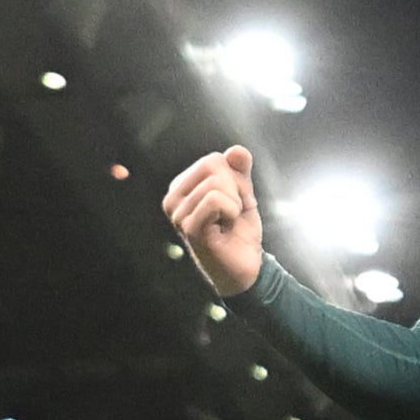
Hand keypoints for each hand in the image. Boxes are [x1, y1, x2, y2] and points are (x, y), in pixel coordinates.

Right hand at [163, 147, 264, 295]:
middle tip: (232, 213)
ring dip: (234, 204)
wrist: (246, 269)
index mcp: (183, 187)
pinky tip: (224, 228)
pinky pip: (216, 200)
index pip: (214, 159)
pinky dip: (232, 211)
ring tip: (227, 223)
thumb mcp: (243, 194)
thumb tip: (237, 150)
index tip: (234, 202)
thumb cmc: (239, 232)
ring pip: (217, 183)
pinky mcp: (188, 228)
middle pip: (214, 165)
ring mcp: (178, 214)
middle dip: (235, 189)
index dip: (235, 180)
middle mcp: (173, 198)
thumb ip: (240, 170)